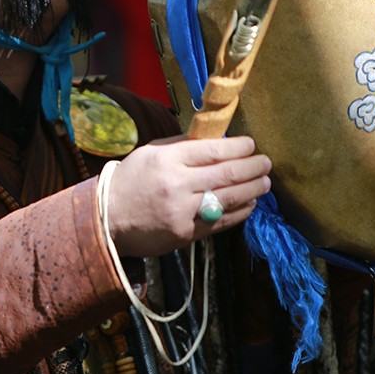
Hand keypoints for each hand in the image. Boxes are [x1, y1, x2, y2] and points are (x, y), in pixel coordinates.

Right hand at [105, 135, 271, 257]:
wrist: (108, 217)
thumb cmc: (131, 180)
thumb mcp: (152, 153)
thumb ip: (183, 145)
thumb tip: (218, 139)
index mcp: (168, 159)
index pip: (213, 150)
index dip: (238, 147)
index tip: (251, 145)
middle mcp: (177, 184)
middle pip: (226, 174)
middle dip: (252, 167)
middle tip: (266, 163)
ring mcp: (182, 211)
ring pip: (229, 198)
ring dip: (252, 189)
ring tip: (265, 182)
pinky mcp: (185, 234)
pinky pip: (220, 221)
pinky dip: (240, 211)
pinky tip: (249, 203)